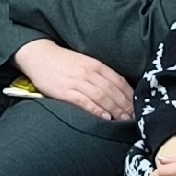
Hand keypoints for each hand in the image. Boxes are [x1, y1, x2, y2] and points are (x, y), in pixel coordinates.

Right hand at [12, 40, 132, 122]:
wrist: (38, 55)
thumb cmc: (62, 61)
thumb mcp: (85, 62)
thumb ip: (99, 74)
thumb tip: (116, 89)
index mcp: (96, 65)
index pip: (119, 81)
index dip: (130, 95)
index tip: (138, 107)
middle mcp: (89, 72)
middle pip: (113, 91)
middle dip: (125, 106)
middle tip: (134, 118)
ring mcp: (77, 81)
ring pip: (102, 97)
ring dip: (115, 110)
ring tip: (123, 120)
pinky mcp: (65, 91)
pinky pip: (84, 101)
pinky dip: (96, 110)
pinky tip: (105, 117)